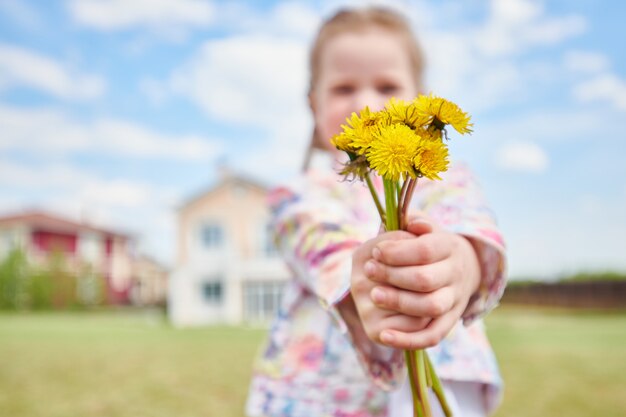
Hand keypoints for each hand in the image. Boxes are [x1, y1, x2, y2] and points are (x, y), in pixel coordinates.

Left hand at [363, 217, 481, 349]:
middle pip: (425, 280)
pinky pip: (432, 336)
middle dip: (392, 275)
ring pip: (429, 307)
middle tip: (368, 271)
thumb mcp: (426, 228)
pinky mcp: (448, 322)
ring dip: (399, 302)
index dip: (397, 252)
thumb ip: (417, 223)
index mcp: (450, 247)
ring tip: (373, 295)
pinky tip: (385, 335)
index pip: (425, 250)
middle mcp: (456, 274)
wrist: (464, 266)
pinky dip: (409, 339)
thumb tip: (412, 223)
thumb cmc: (432, 244)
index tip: (375, 251)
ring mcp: (454, 300)